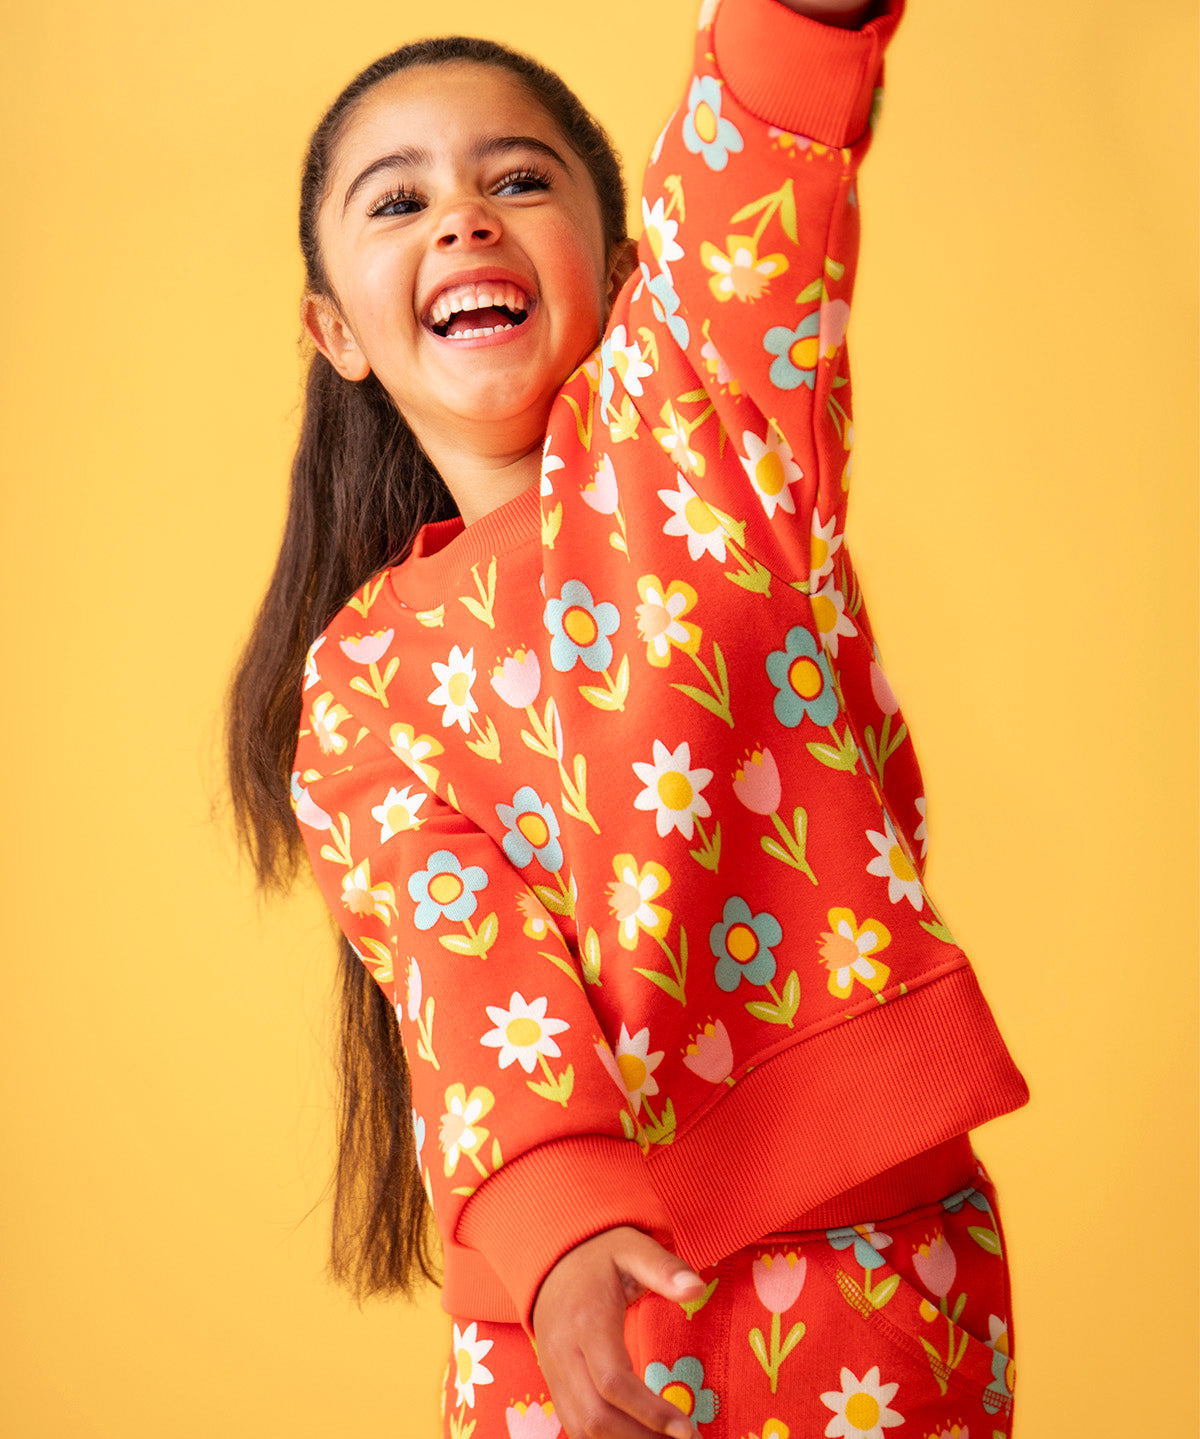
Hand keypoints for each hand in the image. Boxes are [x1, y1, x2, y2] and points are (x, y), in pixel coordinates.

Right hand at [531, 1226, 706, 1438]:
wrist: (552, 1258)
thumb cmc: (599, 1255)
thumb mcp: (633, 1249)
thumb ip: (664, 1268)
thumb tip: (698, 1288)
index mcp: (587, 1320)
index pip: (613, 1381)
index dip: (649, 1412)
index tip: (686, 1429)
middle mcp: (564, 1351)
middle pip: (595, 1416)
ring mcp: (553, 1370)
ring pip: (581, 1427)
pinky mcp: (553, 1382)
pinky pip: (573, 1424)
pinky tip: (635, 1435)